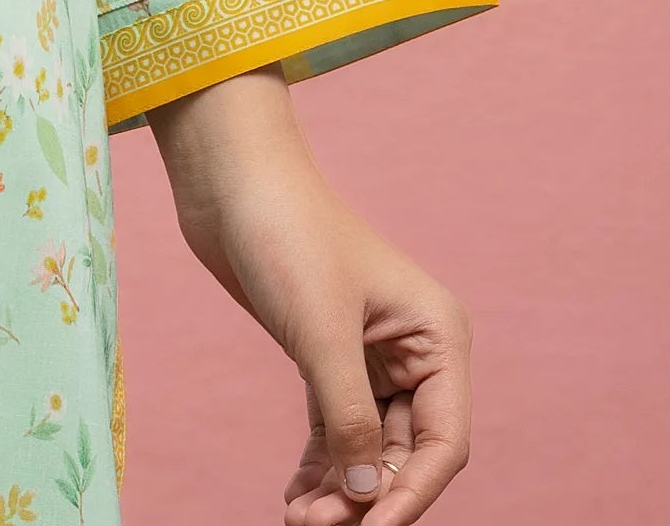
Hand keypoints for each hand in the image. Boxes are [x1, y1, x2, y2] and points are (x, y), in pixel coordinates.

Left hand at [147, 66, 472, 525]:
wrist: (228, 177)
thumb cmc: (285, 232)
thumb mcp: (320, 332)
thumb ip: (349, 418)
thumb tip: (367, 496)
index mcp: (438, 336)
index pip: (442, 442)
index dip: (409, 494)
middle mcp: (414, 350)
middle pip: (403, 452)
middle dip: (365, 496)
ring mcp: (369, 355)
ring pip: (368, 447)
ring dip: (339, 488)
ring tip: (297, 520)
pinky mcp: (326, 355)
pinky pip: (336, 429)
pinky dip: (320, 466)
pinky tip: (295, 499)